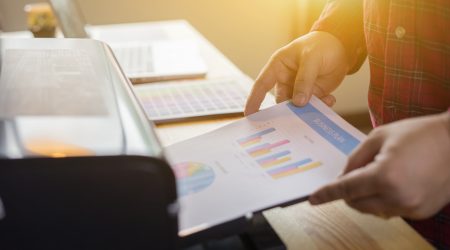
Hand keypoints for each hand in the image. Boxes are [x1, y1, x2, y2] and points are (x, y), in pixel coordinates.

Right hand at [245, 31, 348, 114]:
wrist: (341, 45)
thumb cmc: (320, 45)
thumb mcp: (311, 58)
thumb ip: (304, 80)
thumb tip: (298, 103)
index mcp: (278, 67)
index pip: (261, 85)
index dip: (254, 100)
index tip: (248, 114)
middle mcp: (286, 80)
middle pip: (281, 101)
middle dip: (286, 112)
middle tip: (292, 122)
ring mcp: (299, 89)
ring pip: (297, 107)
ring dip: (307, 110)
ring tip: (319, 107)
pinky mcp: (312, 94)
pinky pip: (313, 106)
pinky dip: (321, 106)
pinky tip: (330, 99)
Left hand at [309, 112, 449, 219]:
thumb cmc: (419, 133)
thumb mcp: (379, 136)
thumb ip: (355, 159)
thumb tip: (342, 178)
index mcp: (385, 176)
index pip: (346, 190)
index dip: (327, 194)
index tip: (313, 199)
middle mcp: (397, 197)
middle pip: (356, 203)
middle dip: (350, 190)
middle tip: (362, 169)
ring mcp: (411, 207)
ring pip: (372, 209)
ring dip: (367, 195)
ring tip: (384, 171)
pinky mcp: (421, 212)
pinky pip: (391, 210)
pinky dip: (385, 199)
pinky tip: (398, 180)